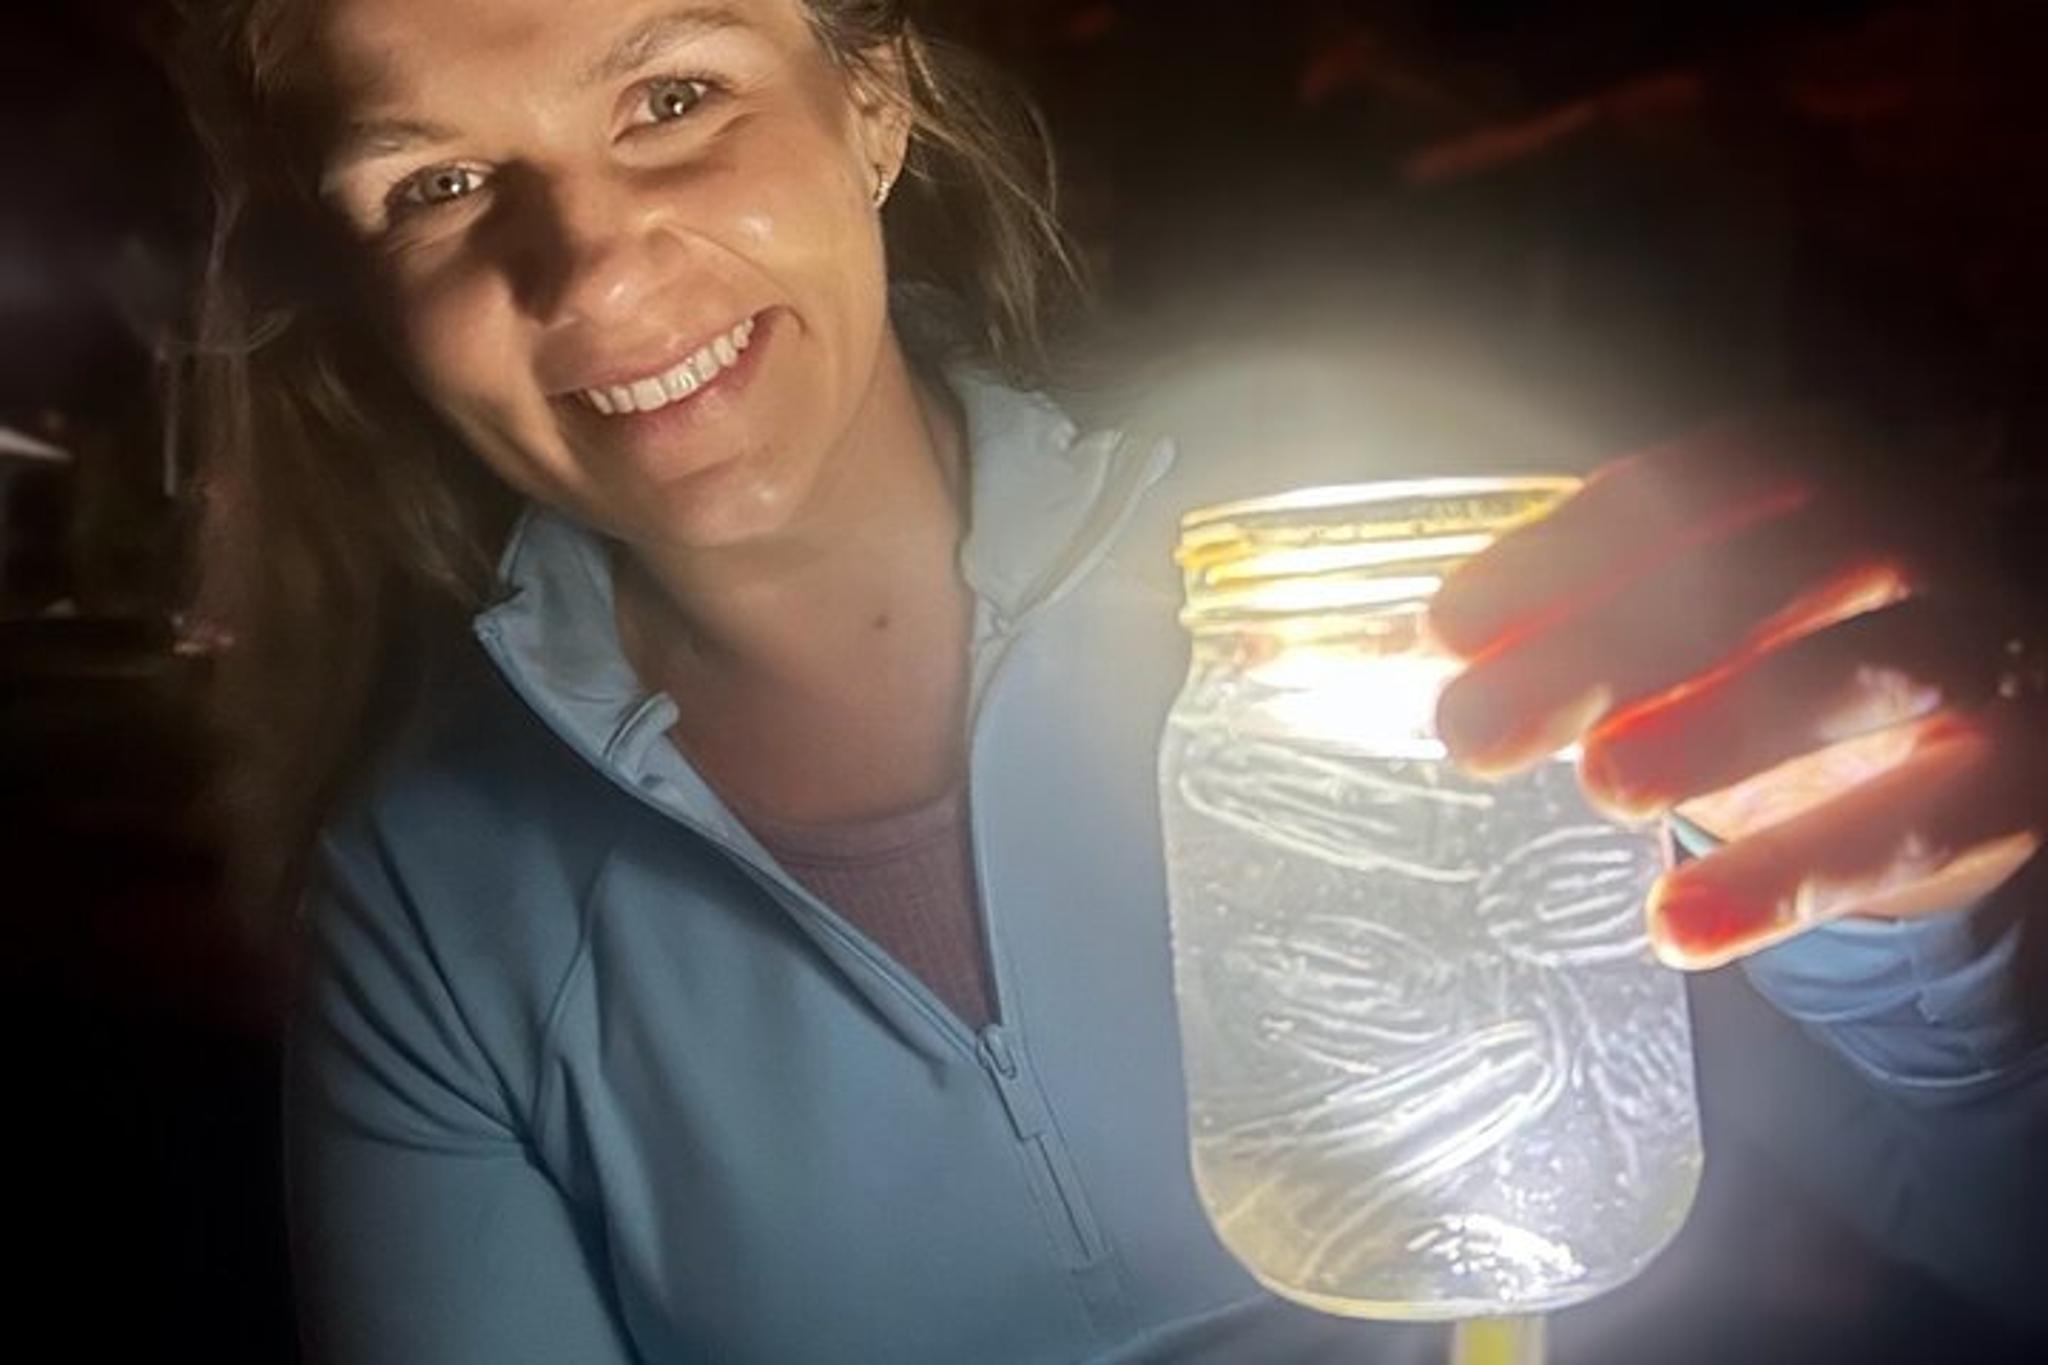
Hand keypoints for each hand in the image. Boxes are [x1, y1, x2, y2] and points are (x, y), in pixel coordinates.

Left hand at [1426, 414, 2046, 968]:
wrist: (1947, 758)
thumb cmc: (1776, 663)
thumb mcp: (1685, 621)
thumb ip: (1579, 615)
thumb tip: (1424, 652)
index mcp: (1820, 474)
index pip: (1690, 488)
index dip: (1565, 555)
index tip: (1447, 633)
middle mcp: (1919, 536)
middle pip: (1771, 567)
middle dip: (1609, 646)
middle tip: (1473, 729)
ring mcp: (1981, 647)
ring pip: (1866, 669)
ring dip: (1721, 728)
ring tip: (1602, 788)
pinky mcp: (2019, 773)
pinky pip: (1922, 822)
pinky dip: (1795, 877)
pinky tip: (1678, 926)